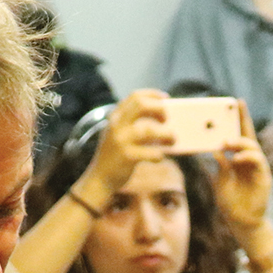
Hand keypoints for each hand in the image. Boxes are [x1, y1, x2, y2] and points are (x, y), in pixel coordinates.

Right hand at [77, 90, 174, 204]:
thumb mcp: (119, 134)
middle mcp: (117, 125)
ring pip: (149, 130)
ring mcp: (121, 140)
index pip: (135, 96)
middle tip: (167, 119)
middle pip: (141, 105)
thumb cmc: (116, 155)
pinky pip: (152, 153)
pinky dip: (160, 154)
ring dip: (167, 134)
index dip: (153, 95)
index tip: (166, 98)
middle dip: (159, 109)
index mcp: (116, 116)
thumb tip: (165, 120)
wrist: (99, 178)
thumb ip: (134, 124)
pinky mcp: (127, 157)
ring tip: (173, 139)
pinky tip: (160, 156)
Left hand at [215, 100, 272, 241]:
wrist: (241, 222)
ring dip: (240, 142)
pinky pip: (258, 161)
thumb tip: (216, 150)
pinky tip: (236, 159)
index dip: (239, 120)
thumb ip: (220, 166)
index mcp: (239, 160)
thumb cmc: (230, 203)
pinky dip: (247, 157)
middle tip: (236, 107)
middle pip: (249, 135)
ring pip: (253, 147)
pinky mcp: (264, 177)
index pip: (239, 136)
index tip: (234, 103)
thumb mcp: (220, 181)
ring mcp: (258, 168)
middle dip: (244, 119)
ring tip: (227, 143)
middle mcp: (250, 161)